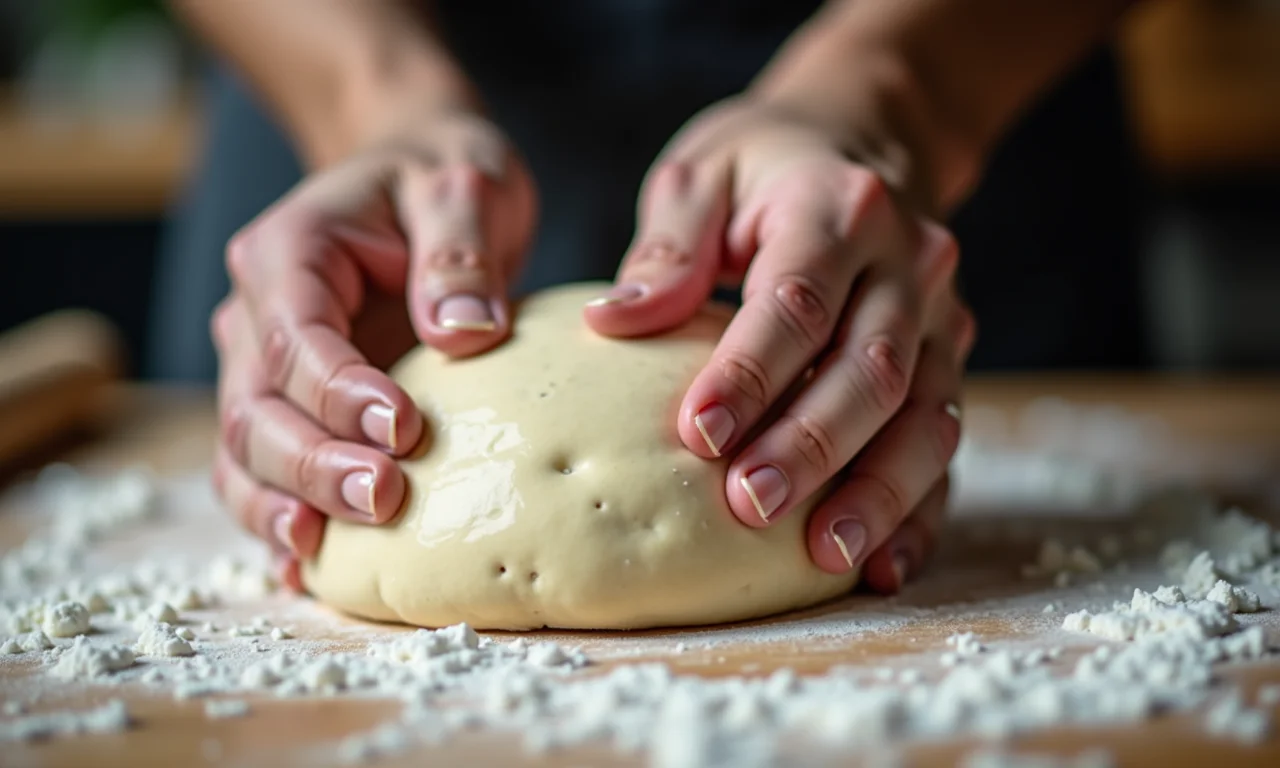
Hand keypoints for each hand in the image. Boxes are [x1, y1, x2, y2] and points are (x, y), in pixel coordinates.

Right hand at [211, 111, 535, 587]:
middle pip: (254, 406)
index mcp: (291, 253)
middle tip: (383, 498)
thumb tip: (465, 334)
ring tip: (334, 547)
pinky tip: (311, 569)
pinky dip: (279, 520)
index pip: (296, 334)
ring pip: (242, 452)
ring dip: (285, 504)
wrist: (418, 182)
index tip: (404, 428)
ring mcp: (262, 367)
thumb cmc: (441, 181)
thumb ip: (460, 253)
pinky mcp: (290, 408)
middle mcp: (257, 314)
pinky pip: (263, 474)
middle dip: (311, 462)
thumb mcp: (464, 187)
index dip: (338, 390)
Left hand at [584, 98, 973, 591]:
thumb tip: (613, 322)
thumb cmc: (764, 166)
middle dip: (813, 444)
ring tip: (826, 555)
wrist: (865, 139)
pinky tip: (884, 565)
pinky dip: (920, 508)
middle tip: (751, 506)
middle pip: (871, 368)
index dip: (750, 372)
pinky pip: (945, 441)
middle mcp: (909, 263)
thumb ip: (667, 246)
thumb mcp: (703, 174)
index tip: (698, 433)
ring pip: (926, 415)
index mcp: (838, 208)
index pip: (796, 301)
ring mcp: (942, 317)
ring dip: (879, 492)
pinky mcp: (951, 361)